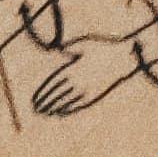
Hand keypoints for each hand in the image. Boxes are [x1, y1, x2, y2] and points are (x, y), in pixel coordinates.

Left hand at [26, 33, 141, 117]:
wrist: (123, 58)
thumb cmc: (102, 48)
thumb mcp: (84, 44)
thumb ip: (68, 48)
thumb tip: (54, 50)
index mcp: (73, 69)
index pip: (53, 84)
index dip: (43, 93)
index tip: (34, 99)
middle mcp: (78, 82)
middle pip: (57, 96)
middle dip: (45, 103)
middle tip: (35, 109)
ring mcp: (86, 90)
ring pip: (66, 103)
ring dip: (54, 109)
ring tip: (44, 113)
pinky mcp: (94, 96)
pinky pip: (78, 105)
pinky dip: (67, 110)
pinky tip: (60, 113)